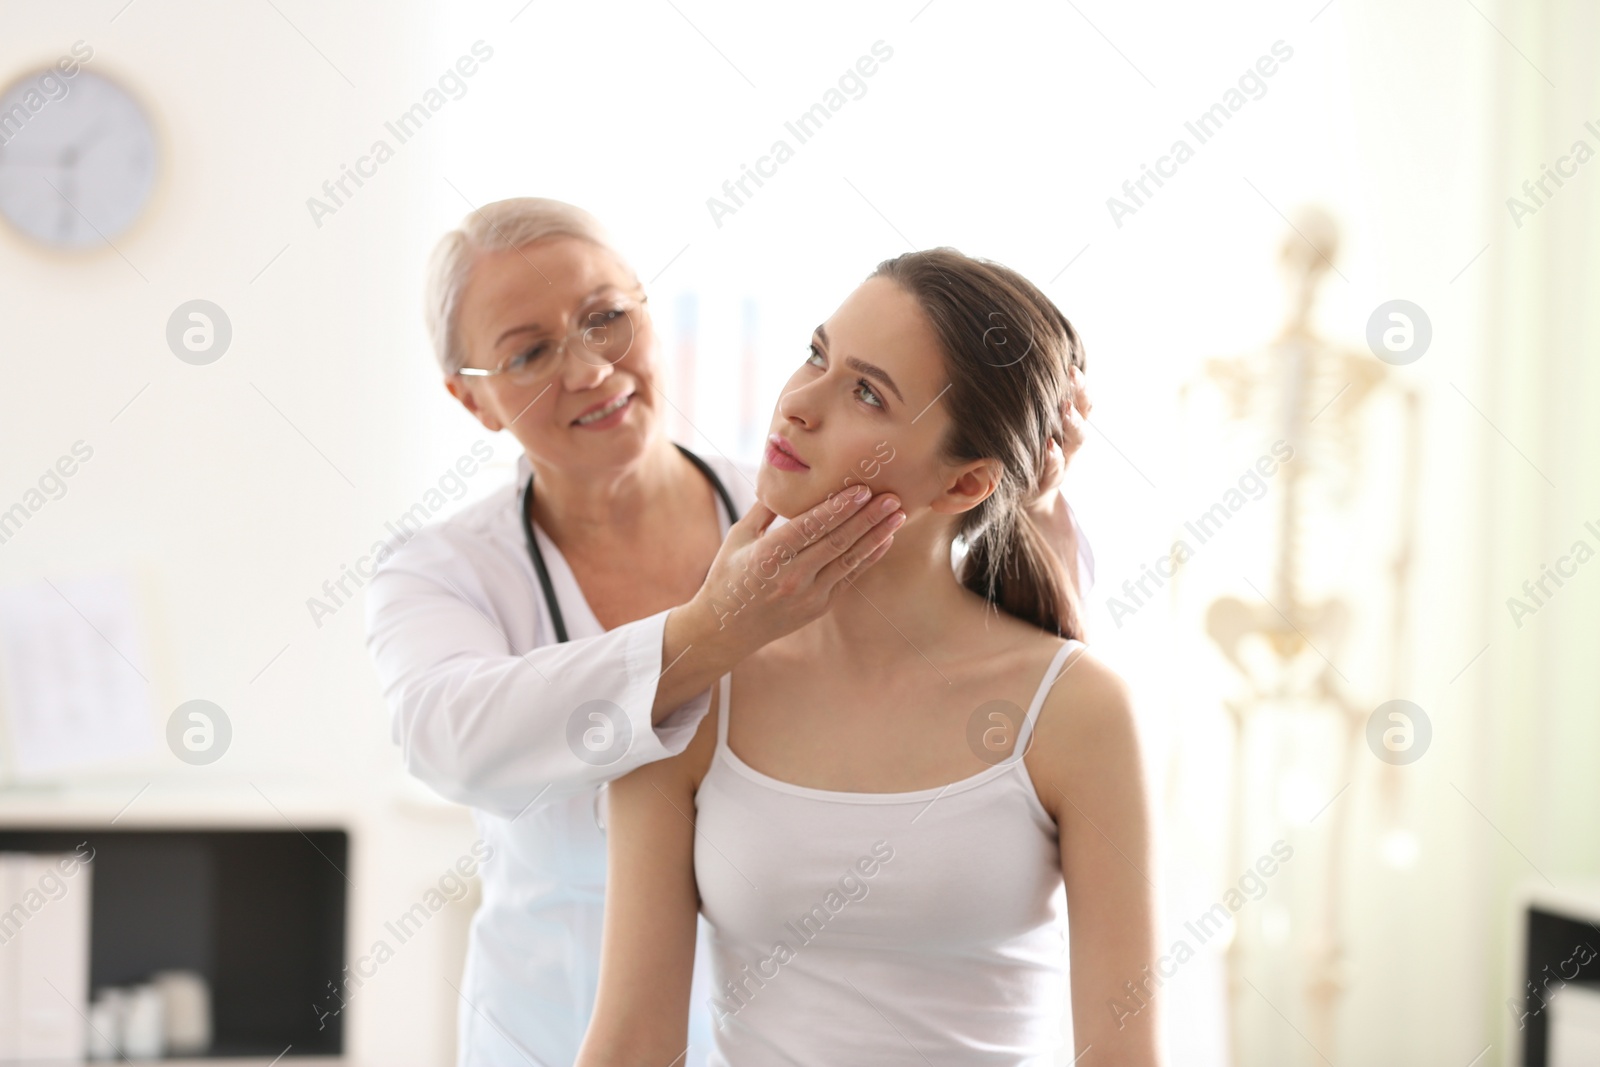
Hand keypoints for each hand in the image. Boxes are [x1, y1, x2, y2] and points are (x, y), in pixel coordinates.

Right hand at [690, 486, 904, 650]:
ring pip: (848, 559)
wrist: (727, 629)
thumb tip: (786, 476)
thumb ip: (764, 508)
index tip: (862, 489)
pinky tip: (884, 540)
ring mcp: (808, 594)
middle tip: (892, 497)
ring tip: (897, 515)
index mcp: (768, 555)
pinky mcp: (819, 606)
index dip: (838, 508)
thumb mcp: (738, 537)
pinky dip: (868, 557)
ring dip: (876, 536)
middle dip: (867, 518)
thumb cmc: (729, 576)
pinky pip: (849, 577)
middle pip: (836, 541)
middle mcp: (791, 577)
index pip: (810, 527)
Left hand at [1037, 364, 1091, 496]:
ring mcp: (1062, 462)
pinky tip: (1049, 448)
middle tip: (1072, 380)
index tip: (1071, 367)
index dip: (1079, 386)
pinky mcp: (1048, 482)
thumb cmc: (1029, 453)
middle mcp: (1069, 442)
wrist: (1028, 496)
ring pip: (1075, 441)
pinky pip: (1054, 471)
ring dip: (1072, 424)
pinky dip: (1053, 460)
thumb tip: (1009, 371)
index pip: (1079, 402)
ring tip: (1066, 410)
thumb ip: (1029, 407)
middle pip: (1082, 416)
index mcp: (1066, 426)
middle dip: (1079, 399)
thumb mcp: (1031, 429)